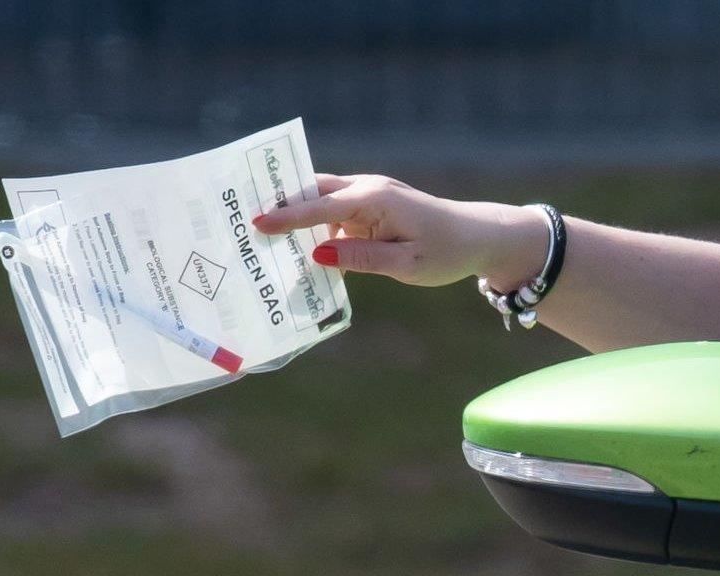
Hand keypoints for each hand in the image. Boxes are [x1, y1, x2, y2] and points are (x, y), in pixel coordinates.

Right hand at [252, 174, 547, 287]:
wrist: (477, 236)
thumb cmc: (446, 251)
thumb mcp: (406, 264)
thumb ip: (362, 258)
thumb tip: (318, 254)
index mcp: (375, 199)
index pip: (321, 207)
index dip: (287, 217)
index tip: (255, 223)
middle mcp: (367, 190)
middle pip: (313, 192)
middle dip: (279, 203)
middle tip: (242, 216)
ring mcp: (368, 196)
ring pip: (321, 202)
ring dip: (294, 215)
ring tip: (259, 235)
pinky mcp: (369, 208)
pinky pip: (334, 215)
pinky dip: (314, 227)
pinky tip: (296, 249)